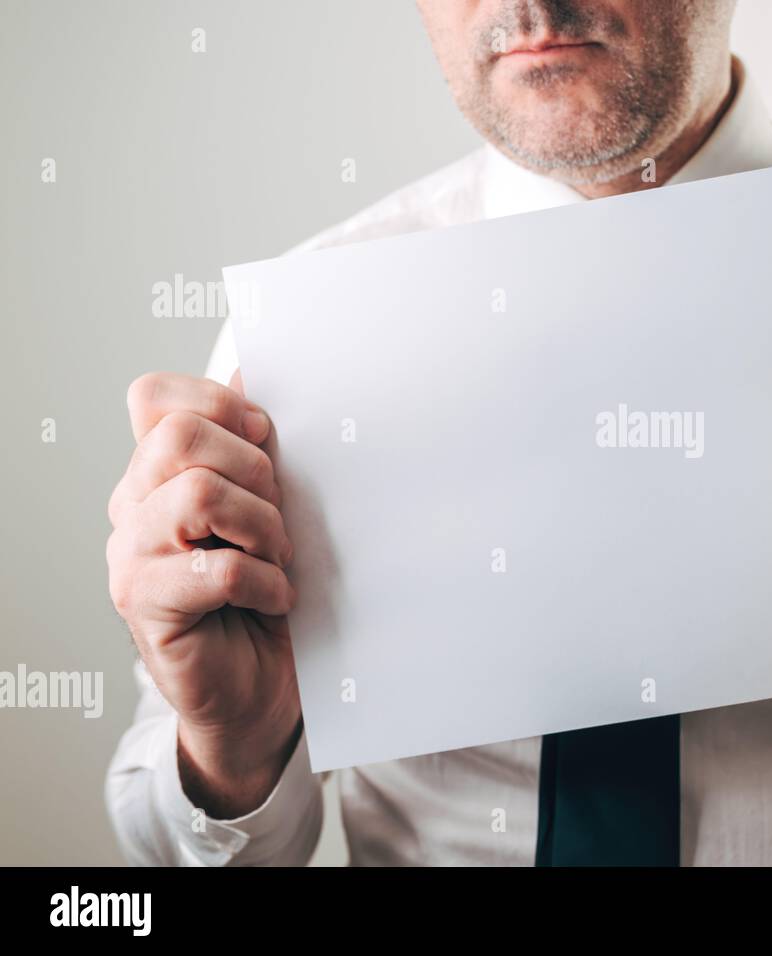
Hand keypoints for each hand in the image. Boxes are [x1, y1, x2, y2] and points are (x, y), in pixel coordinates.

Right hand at [107, 370, 298, 815]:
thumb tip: (256, 367)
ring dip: (262, 526)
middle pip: (179, 434)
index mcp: (157, 470)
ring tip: (277, 558)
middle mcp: (132, 505)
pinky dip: (265, 582)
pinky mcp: (145, 605)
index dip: (220, 402)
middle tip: (279, 516)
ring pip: (196, 493)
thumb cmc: (266, 592)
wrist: (259, 688)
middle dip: (254, 468)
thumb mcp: (270, 506)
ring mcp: (131, 555)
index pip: (155, 397)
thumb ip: (256, 444)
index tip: (267, 438)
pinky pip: (217, 569)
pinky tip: (276, 598)